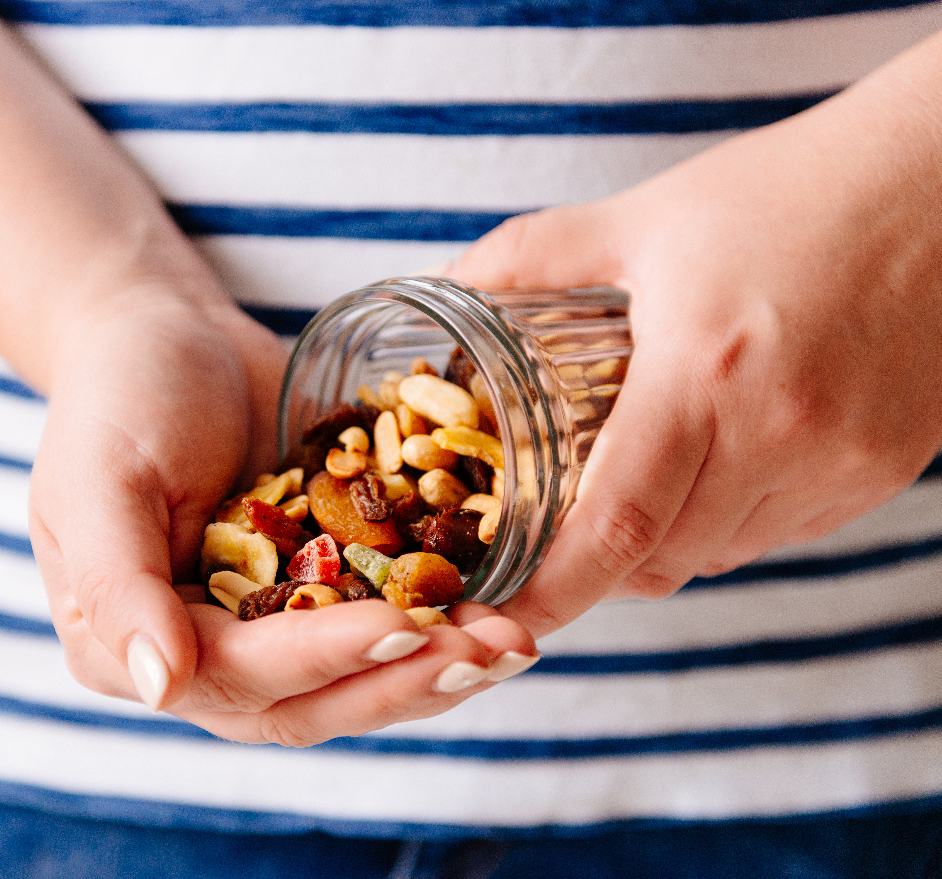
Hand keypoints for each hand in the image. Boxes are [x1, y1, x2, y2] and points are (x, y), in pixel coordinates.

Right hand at [28, 288, 537, 744]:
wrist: (170, 337)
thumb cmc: (119, 397)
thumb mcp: (99, 479)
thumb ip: (115, 585)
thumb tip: (161, 687)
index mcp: (131, 648)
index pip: (238, 678)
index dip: (323, 659)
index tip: (403, 627)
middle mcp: (203, 657)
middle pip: (309, 702)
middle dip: (400, 682)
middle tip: (485, 653)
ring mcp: (266, 628)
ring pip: (356, 679)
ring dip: (434, 668)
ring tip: (511, 642)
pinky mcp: (320, 589)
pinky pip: (383, 620)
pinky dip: (440, 621)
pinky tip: (502, 606)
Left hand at [445, 34, 941, 636]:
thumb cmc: (790, 191)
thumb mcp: (646, 218)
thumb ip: (534, 255)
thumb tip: (449, 282)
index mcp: (703, 375)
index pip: (614, 528)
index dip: (552, 589)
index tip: (502, 613)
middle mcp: (779, 434)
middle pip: (662, 559)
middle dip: (597, 566)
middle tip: (555, 535)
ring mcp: (842, 462)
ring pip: (722, 554)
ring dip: (665, 543)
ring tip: (639, 486)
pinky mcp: (884, 469)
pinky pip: (784, 533)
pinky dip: (731, 523)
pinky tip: (717, 466)